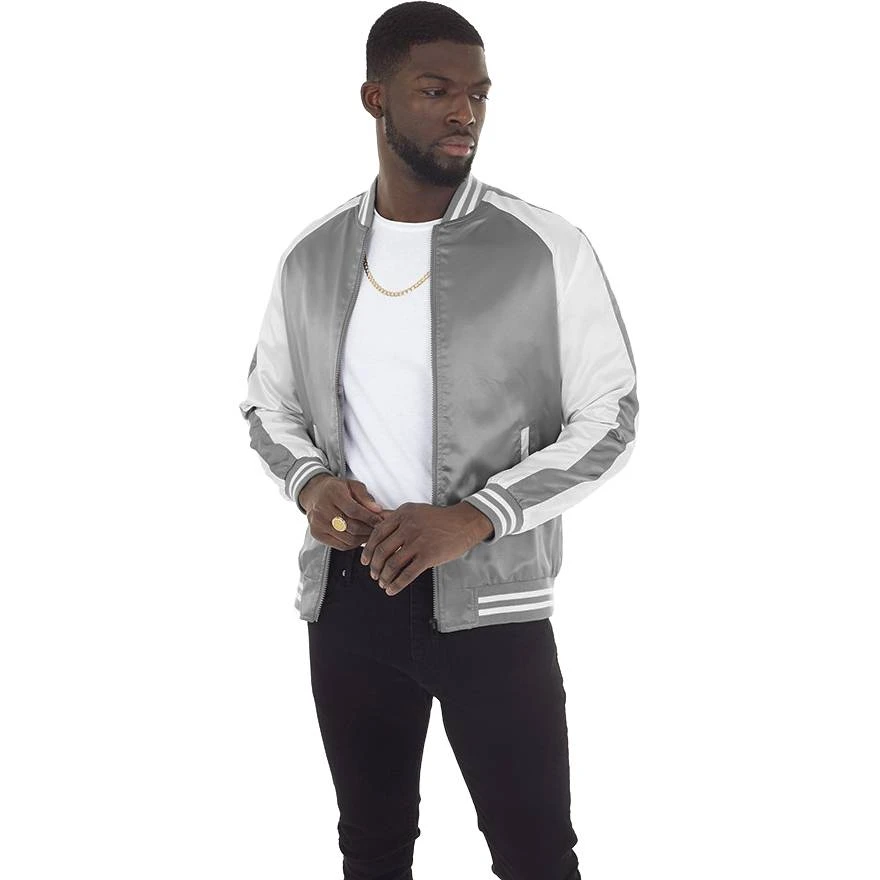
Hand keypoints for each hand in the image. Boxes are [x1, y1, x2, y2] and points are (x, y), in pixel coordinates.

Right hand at [302, 476, 387, 549]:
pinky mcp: (317, 534)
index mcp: (332, 494)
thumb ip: (365, 497)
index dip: (370, 518)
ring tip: (371, 533)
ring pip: (348, 539)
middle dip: (369, 529)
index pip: (354, 511)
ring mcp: (318, 524)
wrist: (314, 494)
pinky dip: (354, 544)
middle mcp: (322, 509)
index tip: (381, 520)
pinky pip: (341, 545)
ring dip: (363, 538)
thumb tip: (378, 510)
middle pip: (352, 527)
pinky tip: (360, 537)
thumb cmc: (337, 489)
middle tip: (379, 529)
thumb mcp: (353, 485)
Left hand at [360, 502, 491, 594]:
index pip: (377, 533)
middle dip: (374, 566)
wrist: (464, 523)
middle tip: (373, 574)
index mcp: (403, 515)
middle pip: (382, 551)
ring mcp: (418, 542)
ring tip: (382, 583)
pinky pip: (407, 574)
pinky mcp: (429, 556)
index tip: (365, 560)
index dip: (368, 550)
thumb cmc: (439, 519)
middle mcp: (408, 527)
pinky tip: (392, 589)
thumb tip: (375, 523)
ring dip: (384, 577)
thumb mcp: (415, 511)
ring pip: (392, 564)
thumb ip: (396, 517)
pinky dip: (396, 584)